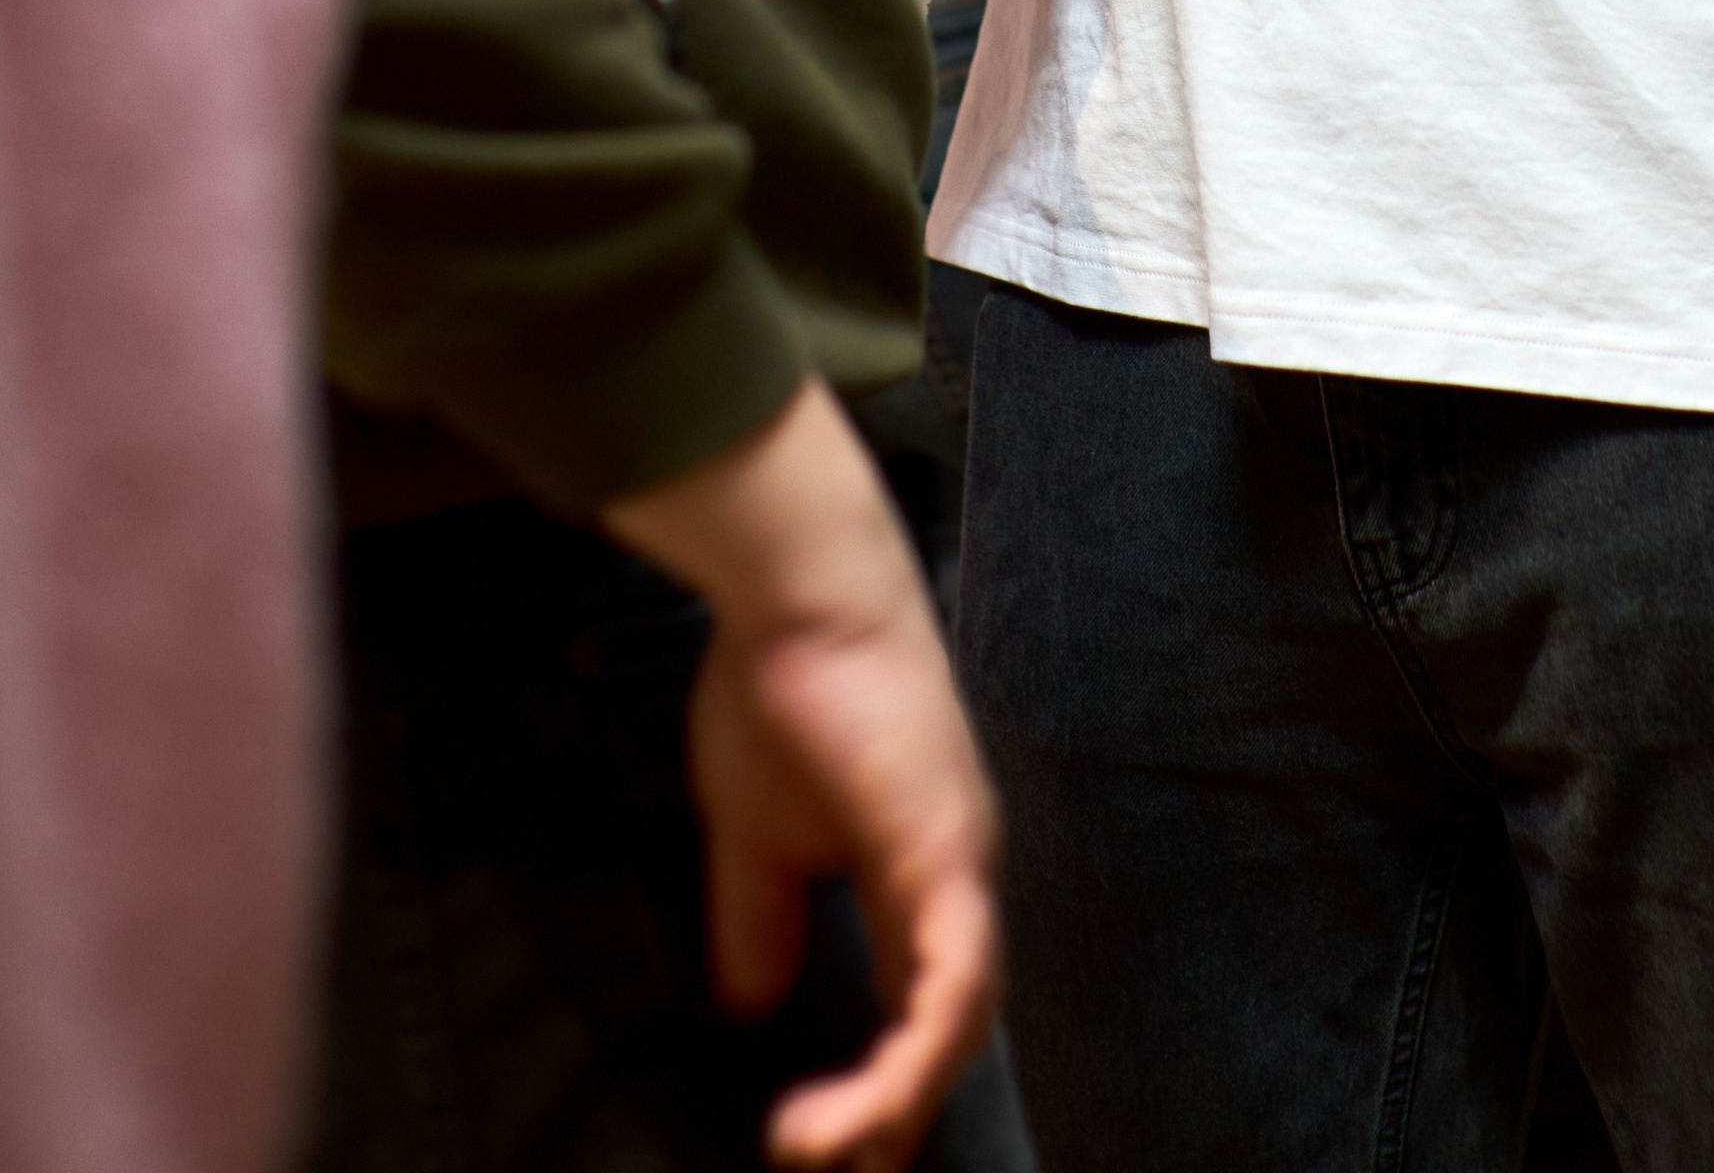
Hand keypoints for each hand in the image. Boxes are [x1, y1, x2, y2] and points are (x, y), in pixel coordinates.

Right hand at [606, 380, 998, 1170]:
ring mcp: (961, 865)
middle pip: (948, 1030)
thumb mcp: (753, 835)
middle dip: (894, 1117)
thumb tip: (751, 1003)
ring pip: (957, 1024)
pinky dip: (913, 1056)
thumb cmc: (778, 688)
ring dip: (892, 1103)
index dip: (881, 1086)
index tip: (823, 1147)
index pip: (918, 1007)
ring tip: (823, 1152)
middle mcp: (954, 877)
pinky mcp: (948, 854)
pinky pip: (953, 984)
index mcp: (915, 873)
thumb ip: (761, 918)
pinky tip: (866, 1105)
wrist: (800, 596)